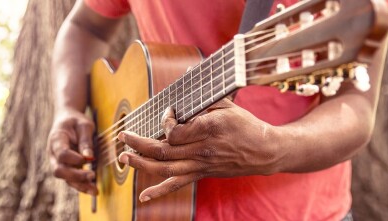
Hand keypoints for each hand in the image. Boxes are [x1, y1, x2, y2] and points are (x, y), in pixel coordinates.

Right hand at [47, 108, 97, 194]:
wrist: (66, 120)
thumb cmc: (76, 121)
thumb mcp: (84, 125)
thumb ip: (86, 141)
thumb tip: (89, 158)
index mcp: (56, 139)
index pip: (61, 153)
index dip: (73, 159)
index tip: (88, 159)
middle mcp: (53, 153)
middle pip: (59, 170)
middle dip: (75, 176)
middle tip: (92, 176)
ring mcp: (57, 162)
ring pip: (65, 178)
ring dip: (80, 185)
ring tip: (95, 191)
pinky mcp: (65, 168)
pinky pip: (71, 180)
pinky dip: (81, 185)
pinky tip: (93, 189)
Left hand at [117, 99, 283, 201]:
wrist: (264, 151)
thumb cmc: (246, 125)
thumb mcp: (227, 104)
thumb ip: (204, 96)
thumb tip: (188, 74)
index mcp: (208, 130)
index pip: (175, 132)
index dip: (164, 122)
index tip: (167, 113)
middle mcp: (202, 150)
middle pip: (163, 151)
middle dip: (138, 143)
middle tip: (123, 136)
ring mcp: (201, 165)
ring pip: (165, 169)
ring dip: (141, 164)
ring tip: (124, 158)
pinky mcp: (202, 174)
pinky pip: (178, 184)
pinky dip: (159, 191)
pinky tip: (144, 197)